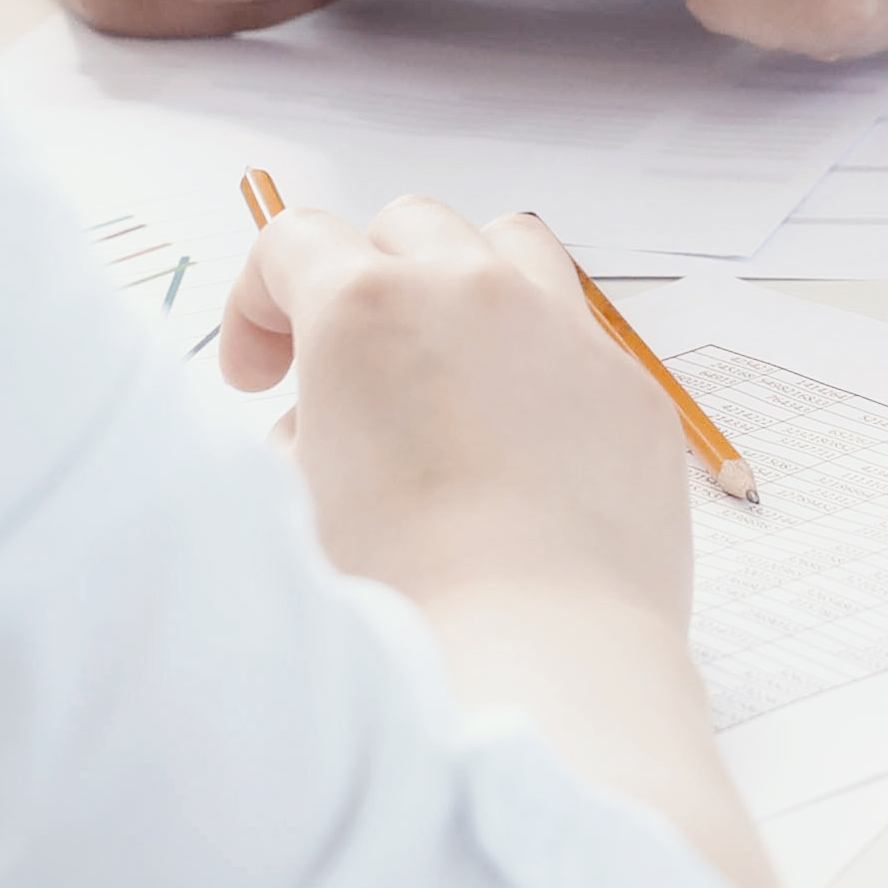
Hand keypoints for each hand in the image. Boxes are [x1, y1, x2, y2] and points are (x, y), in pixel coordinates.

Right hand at [222, 197, 692, 624]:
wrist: (535, 658)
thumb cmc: (398, 594)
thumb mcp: (293, 502)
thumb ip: (302, 431)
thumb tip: (328, 425)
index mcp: (367, 307)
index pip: (294, 241)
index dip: (258, 303)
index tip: (259, 374)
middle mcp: (471, 292)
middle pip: (404, 229)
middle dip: (361, 284)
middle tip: (343, 380)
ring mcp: (565, 331)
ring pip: (506, 247)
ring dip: (462, 288)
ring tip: (444, 375)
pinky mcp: (630, 390)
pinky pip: (577, 337)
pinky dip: (538, 363)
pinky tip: (522, 449)